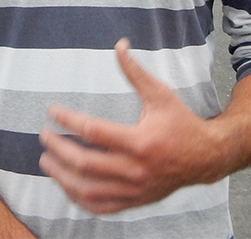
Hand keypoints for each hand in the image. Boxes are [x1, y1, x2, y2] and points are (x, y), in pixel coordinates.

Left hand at [37, 39, 229, 214]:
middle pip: (85, 163)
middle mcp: (135, 170)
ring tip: (46, 161)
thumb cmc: (181, 122)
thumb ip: (136, 72)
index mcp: (140, 142)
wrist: (206, 158)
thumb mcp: (161, 94)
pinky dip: (79, 198)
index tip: (52, 111)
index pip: (93, 132)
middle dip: (58, 148)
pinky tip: (66, 184)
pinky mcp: (135, 201)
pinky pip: (100, 207)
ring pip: (88, 190)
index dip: (68, 119)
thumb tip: (119, 44)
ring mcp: (134, 190)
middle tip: (44, 135)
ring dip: (62, 176)